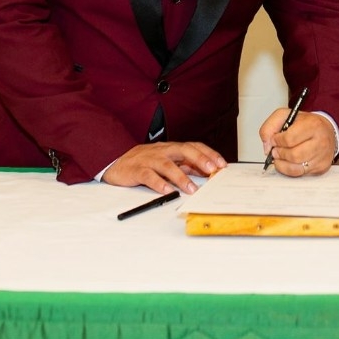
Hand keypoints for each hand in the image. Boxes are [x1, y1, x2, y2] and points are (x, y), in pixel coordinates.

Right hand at [102, 141, 226, 193]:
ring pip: (167, 165)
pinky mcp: (137, 170)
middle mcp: (163, 151)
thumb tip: (205, 171)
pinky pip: (149, 176)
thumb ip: (185, 165)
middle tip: (212, 170)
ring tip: (192, 189)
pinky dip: (159, 184)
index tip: (221, 164)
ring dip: (181, 177)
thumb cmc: (146, 162)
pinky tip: (167, 191)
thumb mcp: (167, 161)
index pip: (194, 147)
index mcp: (172, 148)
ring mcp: (150, 159)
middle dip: (199, 159)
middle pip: (183, 150)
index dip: (208, 154)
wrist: (117, 162)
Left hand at [259, 110, 335, 176]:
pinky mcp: (321, 168)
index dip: (277, 141)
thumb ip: (270, 126)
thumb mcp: (286, 115)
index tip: (274, 140)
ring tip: (280, 156)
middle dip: (279, 153)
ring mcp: (322, 157)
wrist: (325, 130)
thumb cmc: (306, 123)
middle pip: (294, 155)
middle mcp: (320, 142)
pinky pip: (300, 174)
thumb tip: (267, 145)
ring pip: (296, 168)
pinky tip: (287, 162)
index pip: (290, 139)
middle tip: (275, 150)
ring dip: (282, 163)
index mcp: (313, 125)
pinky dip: (288, 169)